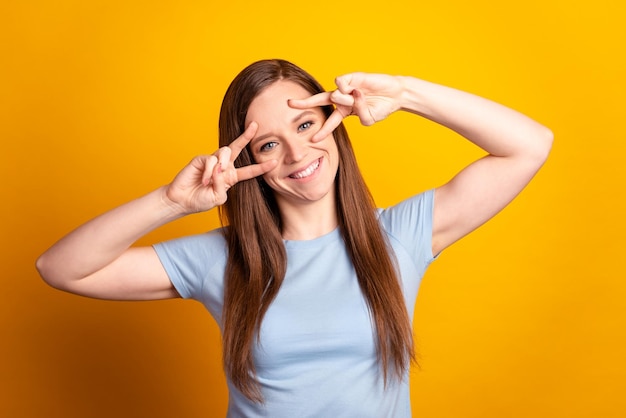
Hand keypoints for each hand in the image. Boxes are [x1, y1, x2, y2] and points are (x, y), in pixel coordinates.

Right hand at [164, 122, 276, 213]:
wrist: (182, 200)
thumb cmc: (200, 200)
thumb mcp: (218, 198)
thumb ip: (222, 185)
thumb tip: (219, 168)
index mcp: (231, 177)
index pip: (249, 171)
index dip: (262, 167)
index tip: (275, 162)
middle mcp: (223, 166)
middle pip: (238, 148)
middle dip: (246, 136)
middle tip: (255, 125)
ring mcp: (212, 161)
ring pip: (225, 152)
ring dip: (221, 165)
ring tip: (211, 179)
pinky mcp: (201, 159)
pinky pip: (210, 160)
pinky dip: (208, 171)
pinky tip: (203, 180)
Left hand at [289, 72, 403, 140]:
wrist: (396, 95)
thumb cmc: (382, 108)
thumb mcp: (368, 119)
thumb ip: (356, 113)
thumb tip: (343, 94)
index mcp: (344, 112)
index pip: (329, 122)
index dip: (322, 131)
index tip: (312, 141)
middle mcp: (342, 99)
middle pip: (319, 101)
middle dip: (304, 103)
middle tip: (289, 104)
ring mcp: (346, 87)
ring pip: (335, 96)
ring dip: (345, 100)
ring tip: (359, 97)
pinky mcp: (352, 77)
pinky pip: (341, 83)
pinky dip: (347, 88)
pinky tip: (356, 89)